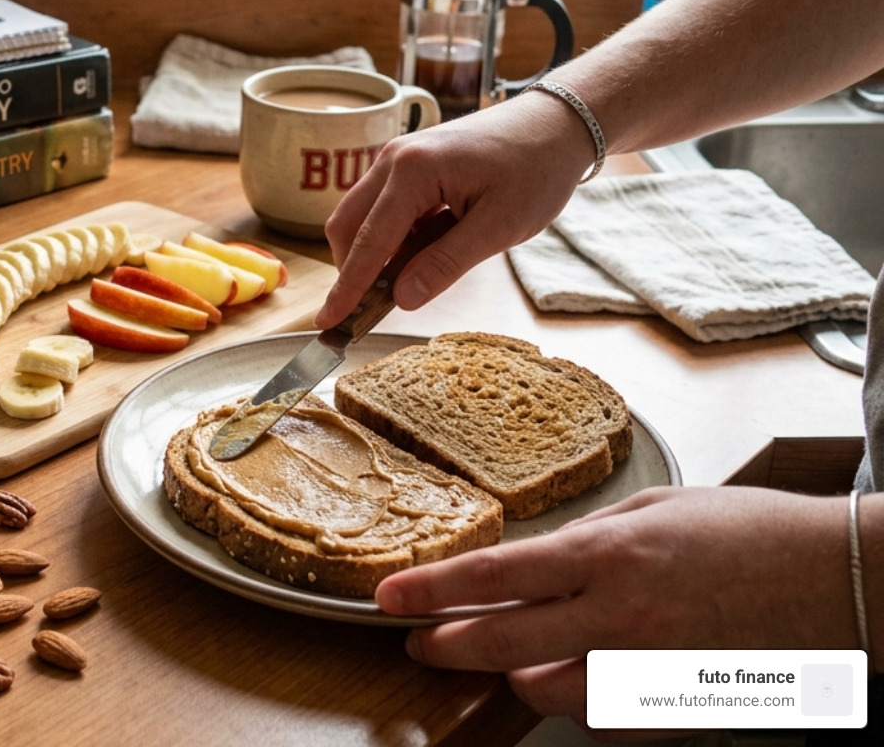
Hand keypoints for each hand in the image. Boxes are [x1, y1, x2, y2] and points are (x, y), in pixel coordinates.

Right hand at [314, 90, 596, 327]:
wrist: (556, 123)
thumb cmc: (536, 169)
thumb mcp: (498, 227)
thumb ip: (445, 264)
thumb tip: (401, 299)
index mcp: (413, 172)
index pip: (369, 242)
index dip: (348, 288)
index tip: (328, 322)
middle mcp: (393, 159)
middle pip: (346, 225)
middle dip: (352, 270)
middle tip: (368, 311)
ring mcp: (396, 157)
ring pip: (359, 215)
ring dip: (373, 252)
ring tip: (409, 278)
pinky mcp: (406, 162)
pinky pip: (380, 206)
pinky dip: (389, 236)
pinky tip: (423, 250)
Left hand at [374, 487, 855, 729]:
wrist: (837, 579)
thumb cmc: (750, 530)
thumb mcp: (656, 507)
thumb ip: (589, 537)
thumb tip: (536, 559)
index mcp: (610, 553)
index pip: (496, 576)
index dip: (432, 589)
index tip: (390, 596)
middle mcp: (621, 616)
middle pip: (502, 643)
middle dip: (446, 645)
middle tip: (420, 642)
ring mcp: (649, 669)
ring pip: (546, 692)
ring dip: (516, 674)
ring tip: (504, 654)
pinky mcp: (676, 706)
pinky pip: (603, 719)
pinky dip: (578, 702)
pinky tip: (576, 679)